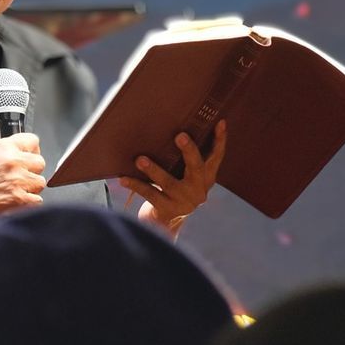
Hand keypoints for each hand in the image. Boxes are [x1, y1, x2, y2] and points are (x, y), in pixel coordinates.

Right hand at [0, 133, 45, 227]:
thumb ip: (4, 155)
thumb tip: (19, 158)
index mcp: (3, 147)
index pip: (33, 141)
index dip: (31, 151)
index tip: (27, 157)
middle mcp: (12, 161)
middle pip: (40, 163)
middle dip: (32, 171)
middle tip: (20, 178)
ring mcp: (17, 181)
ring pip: (40, 182)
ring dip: (31, 188)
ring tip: (15, 192)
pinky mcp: (18, 200)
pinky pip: (37, 201)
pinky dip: (28, 204)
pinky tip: (14, 203)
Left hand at [120, 121, 225, 235]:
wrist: (164, 222)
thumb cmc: (173, 189)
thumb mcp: (184, 176)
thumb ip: (185, 160)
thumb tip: (172, 127)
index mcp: (206, 178)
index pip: (216, 157)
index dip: (220, 140)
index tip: (220, 122)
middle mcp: (198, 190)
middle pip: (196, 167)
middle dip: (189, 151)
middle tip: (180, 135)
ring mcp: (184, 202)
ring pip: (168, 183)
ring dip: (153, 170)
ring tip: (140, 159)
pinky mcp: (168, 210)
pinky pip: (150, 195)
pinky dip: (136, 185)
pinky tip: (123, 178)